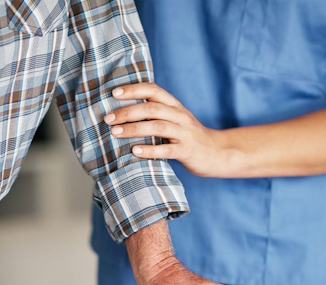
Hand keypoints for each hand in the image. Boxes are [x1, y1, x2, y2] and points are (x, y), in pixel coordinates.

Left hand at [105, 83, 233, 177]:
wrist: (217, 153)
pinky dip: (150, 150)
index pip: (153, 91)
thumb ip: (156, 113)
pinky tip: (135, 151)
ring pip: (157, 127)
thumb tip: (123, 110)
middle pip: (152, 108)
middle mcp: (180, 116)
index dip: (134, 90)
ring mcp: (184, 133)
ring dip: (134, 129)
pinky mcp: (187, 151)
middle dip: (127, 112)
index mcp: (175, 106)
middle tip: (108, 118)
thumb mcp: (175, 119)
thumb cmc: (189, 136)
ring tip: (115, 132)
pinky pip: (167, 150)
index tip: (114, 93)